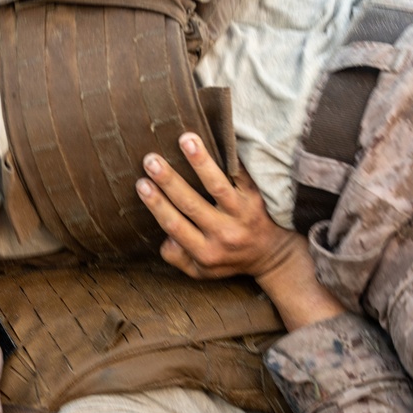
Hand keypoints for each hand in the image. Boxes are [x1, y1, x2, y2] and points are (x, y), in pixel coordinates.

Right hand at [136, 133, 296, 281]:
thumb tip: (166, 237)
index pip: (175, 225)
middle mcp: (224, 234)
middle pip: (191, 204)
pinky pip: (242, 176)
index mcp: (205, 252)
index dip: (157, 205)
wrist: (271, 255)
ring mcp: (242, 215)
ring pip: (218, 186)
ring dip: (201, 162)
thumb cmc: (227, 258)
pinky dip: (230, 159)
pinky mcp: (256, 198)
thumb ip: (177, 258)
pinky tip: (219, 140)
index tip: (141, 184)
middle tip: (151, 160)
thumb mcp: (200, 271)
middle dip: (169, 181)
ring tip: (186, 140)